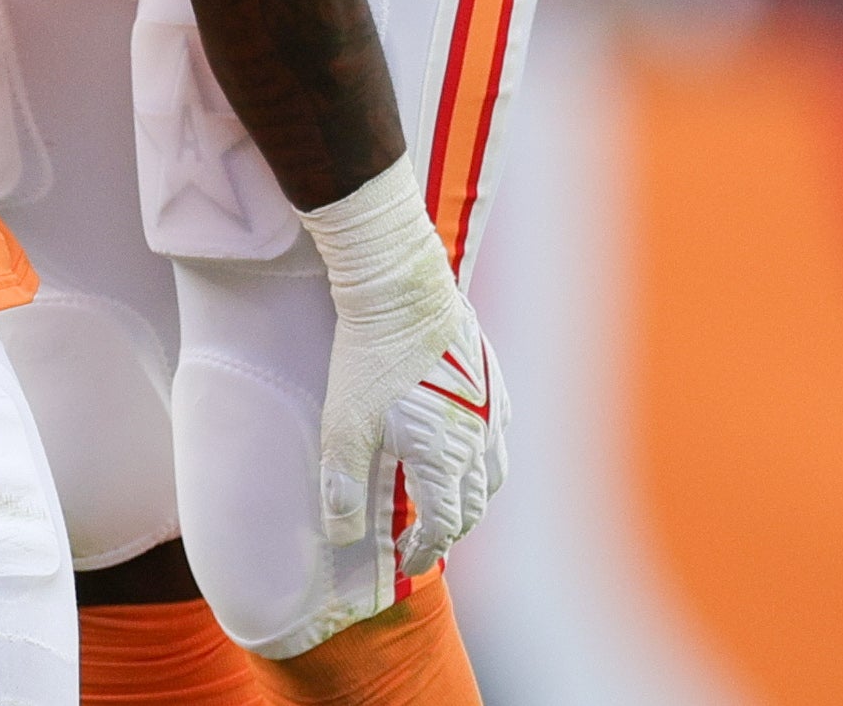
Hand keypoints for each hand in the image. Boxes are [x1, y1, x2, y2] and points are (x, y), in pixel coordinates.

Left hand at [303, 156, 505, 594]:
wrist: (399, 285)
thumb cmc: (369, 355)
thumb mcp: (345, 424)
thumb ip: (344, 484)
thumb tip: (342, 536)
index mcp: (446, 458)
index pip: (444, 524)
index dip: (426, 548)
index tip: (408, 558)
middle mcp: (480, 436)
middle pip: (475, 503)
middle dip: (451, 529)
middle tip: (425, 539)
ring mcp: (491, 405)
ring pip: (495, 470)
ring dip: (474, 496)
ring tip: (450, 504)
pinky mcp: (491, 375)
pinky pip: (500, 430)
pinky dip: (487, 455)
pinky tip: (470, 446)